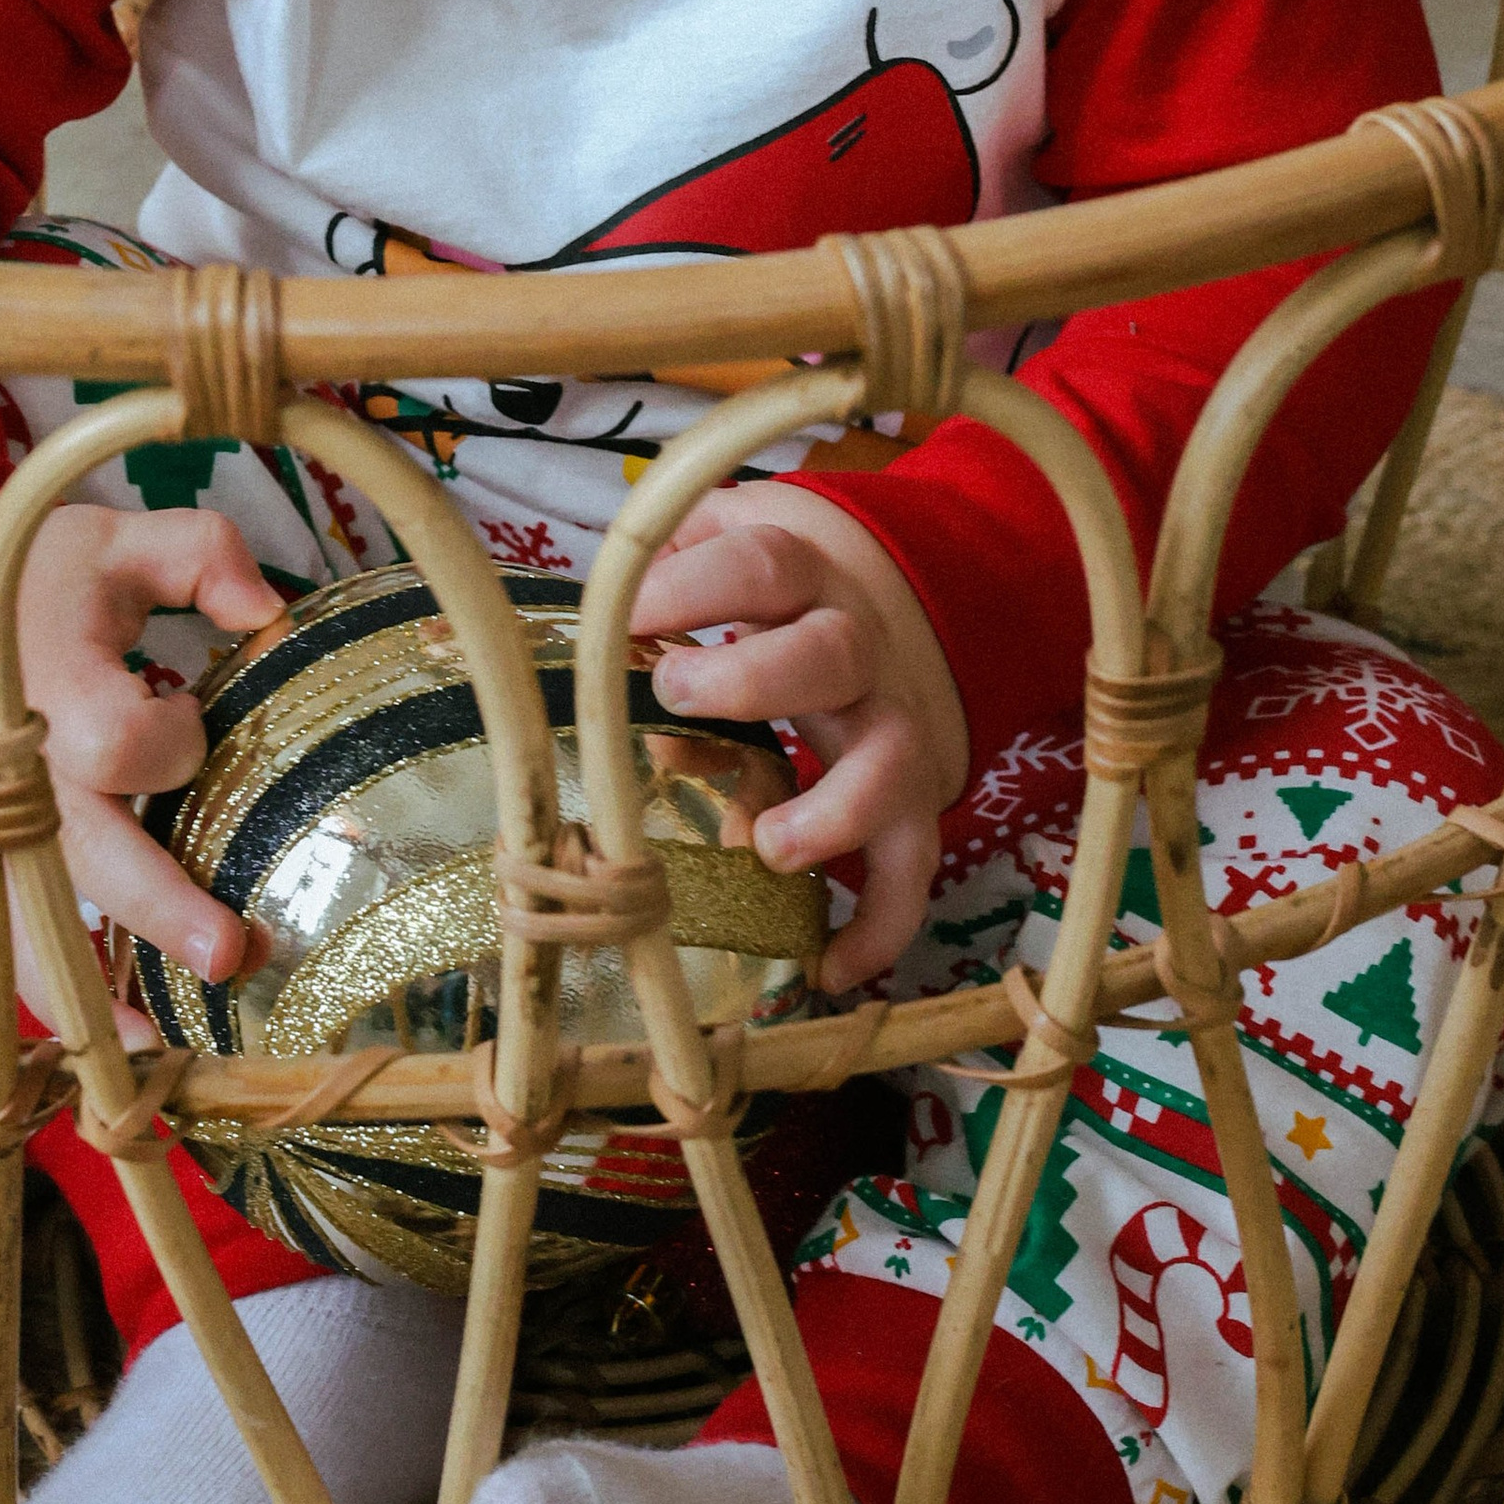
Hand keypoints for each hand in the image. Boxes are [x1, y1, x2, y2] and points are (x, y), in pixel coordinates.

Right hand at [0, 504, 285, 1011]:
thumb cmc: (24, 588)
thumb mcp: (109, 541)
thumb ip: (200, 554)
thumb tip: (273, 616)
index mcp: (45, 688)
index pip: (118, 740)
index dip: (171, 741)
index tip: (192, 716)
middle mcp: (11, 777)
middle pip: (84, 857)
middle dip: (157, 909)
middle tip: (229, 953)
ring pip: (44, 929)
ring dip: (112, 986)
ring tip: (183, 1041)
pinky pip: (14, 954)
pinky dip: (64, 1003)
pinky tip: (128, 1048)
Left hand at [628, 483, 968, 991]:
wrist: (900, 601)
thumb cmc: (778, 583)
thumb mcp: (727, 538)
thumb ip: (661, 571)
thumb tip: (589, 623)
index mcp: (803, 578)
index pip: (761, 565)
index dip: (693, 586)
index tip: (628, 617)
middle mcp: (856, 648)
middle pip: (830, 653)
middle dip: (751, 679)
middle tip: (675, 694)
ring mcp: (890, 725)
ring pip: (891, 762)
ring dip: (834, 810)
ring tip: (764, 844)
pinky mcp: (912, 799)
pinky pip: (915, 866)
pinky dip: (881, 924)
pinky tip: (829, 965)